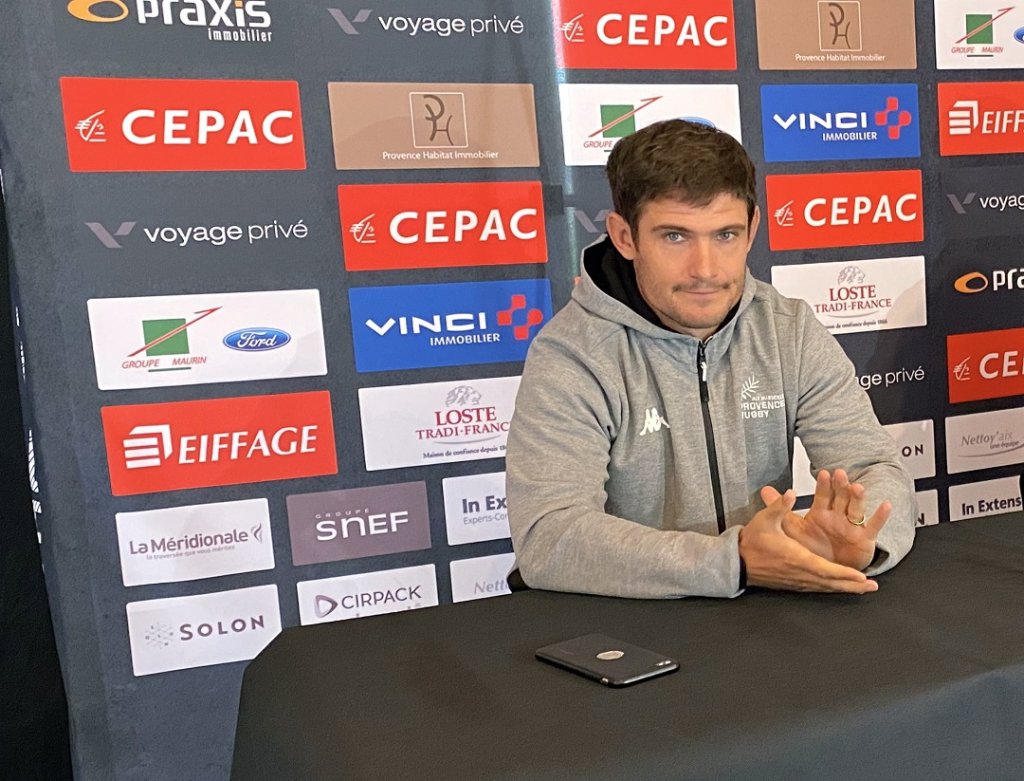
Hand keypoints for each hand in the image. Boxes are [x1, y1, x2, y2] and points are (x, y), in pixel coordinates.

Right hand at [738, 488, 877, 593]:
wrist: (738, 561)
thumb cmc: (751, 540)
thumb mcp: (764, 520)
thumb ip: (779, 506)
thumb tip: (790, 493)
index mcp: (795, 557)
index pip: (824, 568)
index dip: (844, 573)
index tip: (860, 575)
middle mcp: (800, 572)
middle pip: (830, 582)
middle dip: (852, 585)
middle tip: (871, 586)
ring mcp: (797, 580)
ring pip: (826, 587)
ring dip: (846, 588)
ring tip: (864, 588)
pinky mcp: (794, 583)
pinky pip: (818, 587)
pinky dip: (832, 588)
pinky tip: (842, 587)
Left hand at [764, 469, 890, 571]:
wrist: (825, 569)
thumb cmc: (812, 546)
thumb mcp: (792, 526)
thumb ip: (780, 508)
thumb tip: (765, 490)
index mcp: (821, 512)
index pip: (823, 495)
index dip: (823, 485)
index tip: (823, 474)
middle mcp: (838, 516)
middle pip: (840, 498)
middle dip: (840, 486)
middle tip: (840, 474)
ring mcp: (852, 526)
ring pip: (856, 509)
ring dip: (858, 498)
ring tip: (857, 487)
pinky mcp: (864, 538)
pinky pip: (873, 526)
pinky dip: (880, 516)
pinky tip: (886, 505)